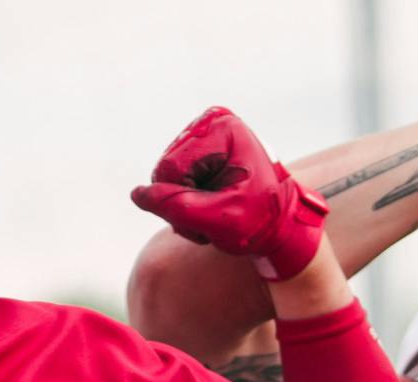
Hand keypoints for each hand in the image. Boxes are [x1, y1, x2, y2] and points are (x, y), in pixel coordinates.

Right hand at [131, 107, 329, 281]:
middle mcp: (210, 123)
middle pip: (164, 171)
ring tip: (214, 213)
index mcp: (222, 130)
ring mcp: (202, 135)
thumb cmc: (259, 221)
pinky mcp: (196, 150)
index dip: (183, 200)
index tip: (215, 214)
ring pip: (163, 179)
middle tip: (213, 218)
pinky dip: (186, 202)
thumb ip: (178, 207)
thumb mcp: (221, 220)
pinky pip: (170, 180)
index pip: (170, 169)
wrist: (280, 223)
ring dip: (184, 206)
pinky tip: (210, 206)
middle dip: (183, 203)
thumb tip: (137, 195)